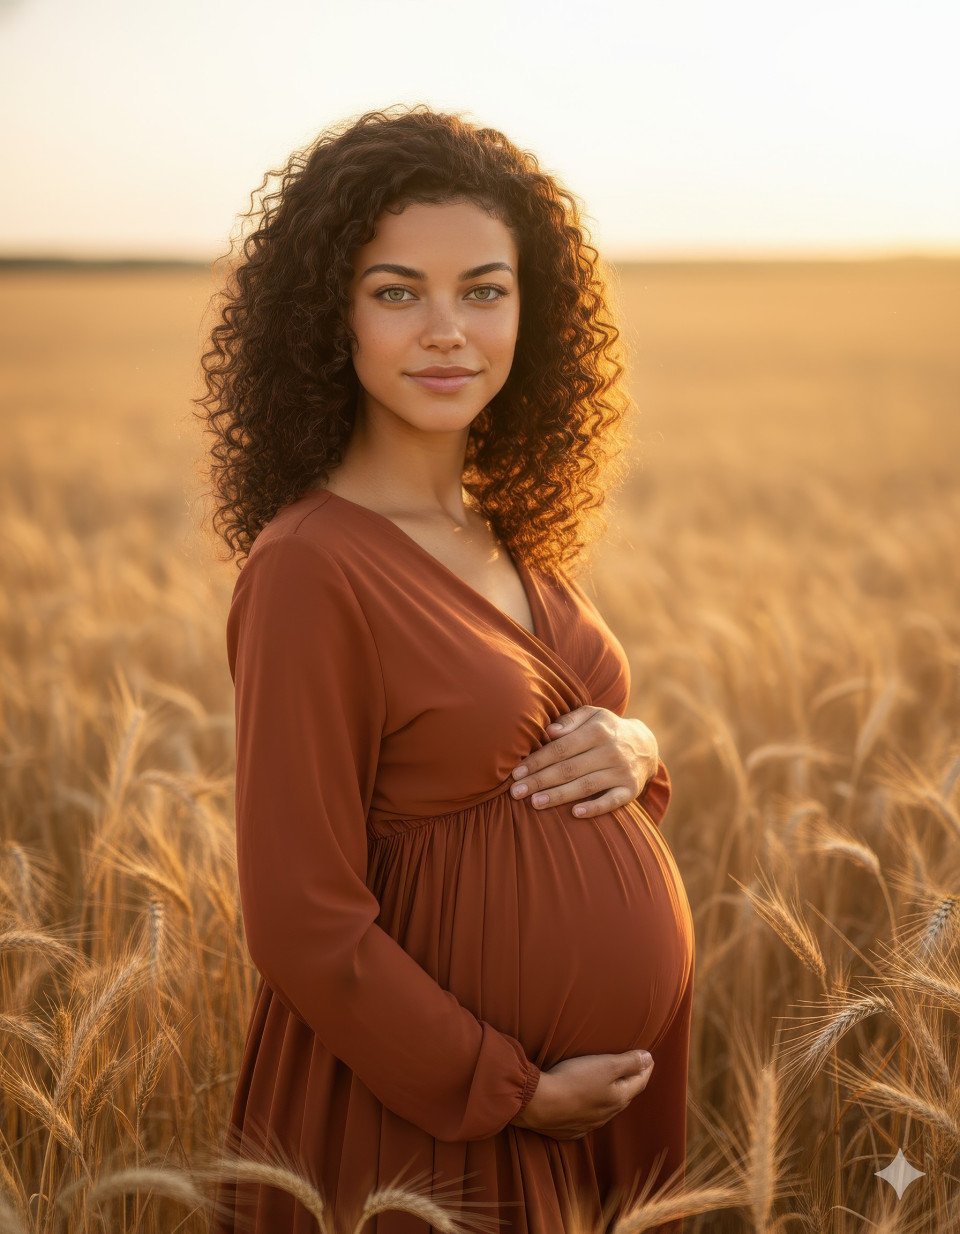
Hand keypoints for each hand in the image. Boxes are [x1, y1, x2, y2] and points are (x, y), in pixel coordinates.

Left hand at [509, 708, 659, 818]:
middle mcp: (611, 751)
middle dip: (540, 780)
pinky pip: (612, 801)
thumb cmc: (606, 730)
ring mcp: (621, 771)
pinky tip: (575, 813)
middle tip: (516, 792)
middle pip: (569, 768)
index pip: (560, 748)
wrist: (645, 746)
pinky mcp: (631, 790)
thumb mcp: (592, 715)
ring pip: (586, 785)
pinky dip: (595, 807)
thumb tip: (549, 732)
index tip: (516, 773)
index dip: (537, 761)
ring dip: (559, 795)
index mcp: (597, 730)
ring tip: (534, 803)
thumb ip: (570, 720)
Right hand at [510, 1049, 654, 1138]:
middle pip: (624, 1096)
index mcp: (618, 1098)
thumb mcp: (605, 1065)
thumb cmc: (573, 1080)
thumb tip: (649, 1058)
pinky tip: (585, 1103)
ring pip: (606, 1109)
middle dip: (630, 1083)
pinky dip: (591, 1108)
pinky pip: (587, 1118)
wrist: (539, 1104)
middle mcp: (606, 1115)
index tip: (649, 1058)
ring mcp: (588, 1124)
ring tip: (610, 1085)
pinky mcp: (570, 1129)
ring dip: (611, 1097)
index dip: (645, 1068)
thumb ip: (628, 1063)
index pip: (639, 1082)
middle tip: (634, 1070)